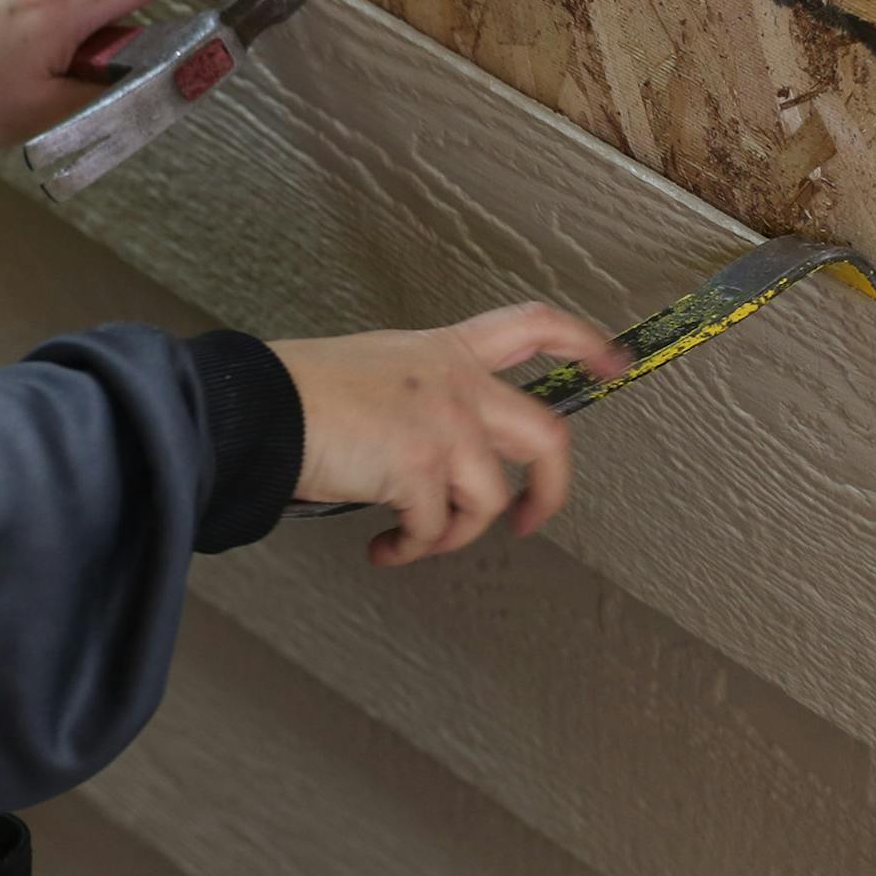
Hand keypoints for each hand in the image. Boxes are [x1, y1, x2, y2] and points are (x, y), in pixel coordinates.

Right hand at [273, 303, 625, 565]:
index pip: (532, 327)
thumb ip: (418, 395)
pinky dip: (410, 548)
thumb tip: (427, 452)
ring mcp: (444, 425)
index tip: (614, 361)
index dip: (583, 343)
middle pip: (545, 434)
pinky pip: (435, 528)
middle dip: (553, 489)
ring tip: (413, 539)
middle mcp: (455, 383)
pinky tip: (384, 548)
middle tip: (532, 519)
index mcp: (443, 351)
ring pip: (488, 499)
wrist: (261, 406)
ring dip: (451, 534)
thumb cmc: (298, 390)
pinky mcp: (422, 469)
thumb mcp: (374, 369)